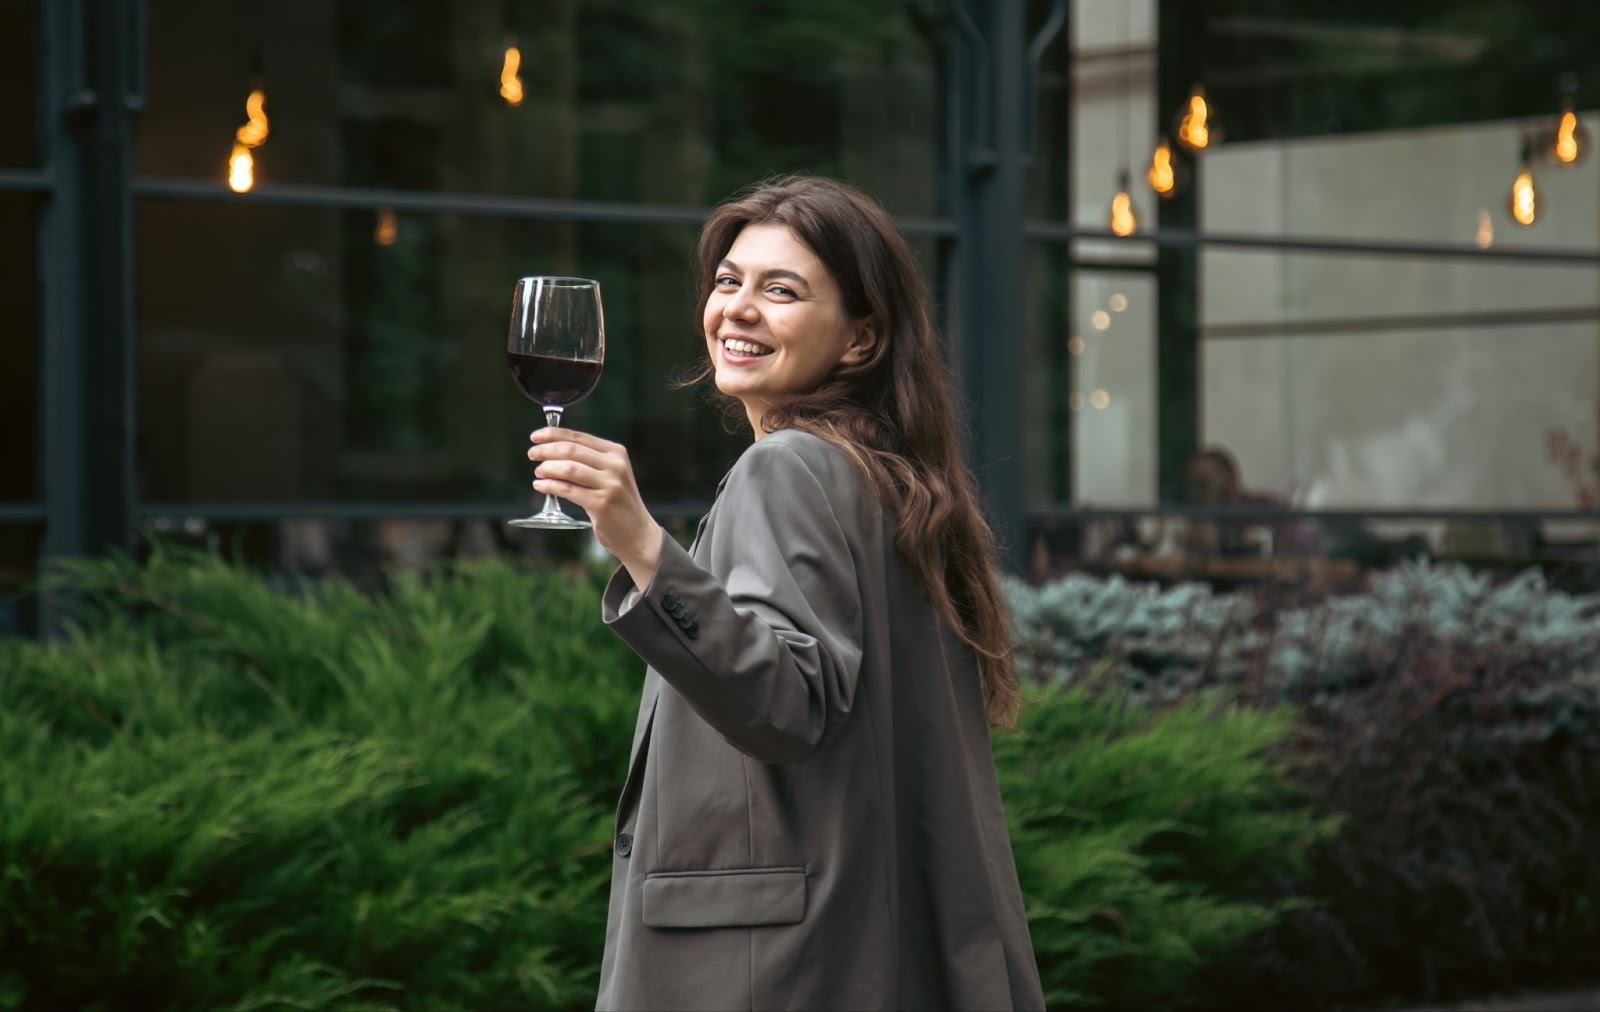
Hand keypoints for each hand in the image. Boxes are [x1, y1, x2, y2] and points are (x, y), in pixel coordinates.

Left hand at [529, 427, 661, 588]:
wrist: (638, 533)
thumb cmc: (619, 503)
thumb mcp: (611, 474)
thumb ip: (589, 461)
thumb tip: (551, 451)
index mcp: (616, 453)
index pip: (579, 437)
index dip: (553, 434)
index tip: (535, 437)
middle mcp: (615, 465)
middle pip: (571, 450)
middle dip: (546, 450)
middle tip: (532, 454)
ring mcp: (610, 485)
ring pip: (568, 469)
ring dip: (547, 469)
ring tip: (538, 473)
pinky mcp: (601, 504)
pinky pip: (568, 490)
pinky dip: (550, 486)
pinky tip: (541, 486)